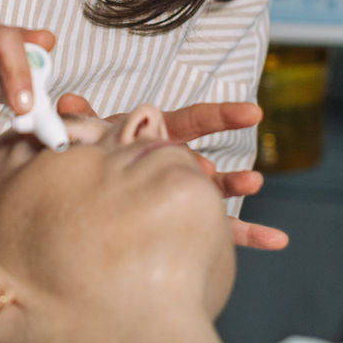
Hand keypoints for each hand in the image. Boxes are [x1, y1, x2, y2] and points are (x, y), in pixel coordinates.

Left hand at [55, 93, 287, 250]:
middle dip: (227, 172)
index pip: (193, 121)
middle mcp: (173, 162)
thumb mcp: (84, 136)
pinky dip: (248, 233)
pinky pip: (218, 229)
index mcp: (156, 136)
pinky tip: (276, 240)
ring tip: (254, 192)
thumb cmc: (88, 155)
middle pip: (205, 163)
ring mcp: (180, 191)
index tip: (252, 114)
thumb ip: (81, 121)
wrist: (81, 189)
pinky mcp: (184, 217)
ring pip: (214, 192)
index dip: (221, 117)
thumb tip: (66, 103)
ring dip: (236, 191)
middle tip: (250, 181)